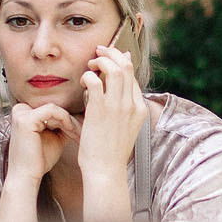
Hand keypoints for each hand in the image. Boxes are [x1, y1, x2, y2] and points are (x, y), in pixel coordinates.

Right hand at [5, 101, 77, 184]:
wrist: (27, 177)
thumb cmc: (39, 160)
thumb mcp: (55, 138)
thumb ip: (64, 125)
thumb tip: (81, 115)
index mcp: (24, 113)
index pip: (51, 109)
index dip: (68, 118)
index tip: (80, 130)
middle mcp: (20, 109)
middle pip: (53, 107)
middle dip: (71, 119)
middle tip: (83, 132)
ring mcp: (21, 113)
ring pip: (55, 108)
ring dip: (70, 120)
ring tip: (77, 133)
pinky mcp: (26, 119)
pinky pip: (52, 110)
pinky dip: (65, 119)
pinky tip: (70, 130)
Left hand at [75, 45, 146, 178]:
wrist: (105, 170)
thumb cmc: (109, 152)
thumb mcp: (123, 128)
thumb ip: (122, 107)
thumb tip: (114, 91)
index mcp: (139, 109)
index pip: (132, 75)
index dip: (120, 60)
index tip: (108, 57)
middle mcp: (131, 105)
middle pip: (126, 65)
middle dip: (111, 53)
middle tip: (98, 51)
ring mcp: (117, 106)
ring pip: (113, 68)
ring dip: (100, 60)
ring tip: (90, 65)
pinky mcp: (100, 109)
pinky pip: (94, 80)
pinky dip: (87, 76)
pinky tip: (83, 83)